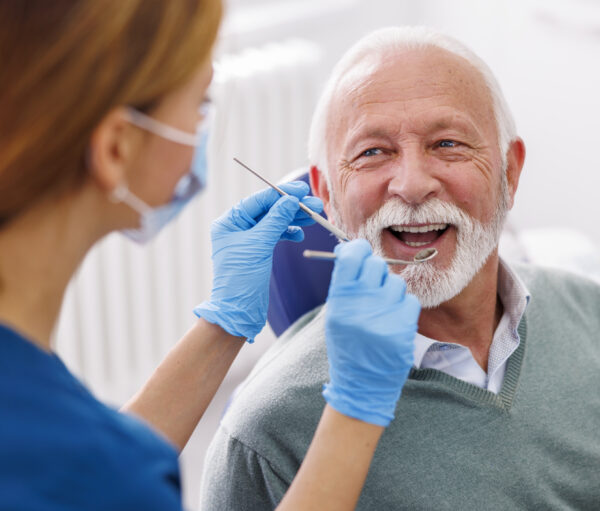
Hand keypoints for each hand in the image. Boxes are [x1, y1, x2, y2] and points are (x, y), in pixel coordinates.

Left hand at [194, 181, 322, 341]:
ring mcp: (248, 239)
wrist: (239, 311)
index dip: (282, 194)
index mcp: (229, 222)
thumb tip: (291, 200)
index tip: (302, 191)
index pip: (259, 200)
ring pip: (275, 221)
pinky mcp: (258, 251)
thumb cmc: (241, 278)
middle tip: (315, 205)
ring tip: (314, 217)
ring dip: (294, 218)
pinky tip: (299, 234)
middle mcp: (237, 227)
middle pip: (269, 209)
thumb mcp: (260, 244)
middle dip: (292, 206)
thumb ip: (276, 219)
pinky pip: (275, 235)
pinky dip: (288, 233)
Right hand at [322, 239, 420, 425]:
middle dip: (375, 271)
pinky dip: (403, 308)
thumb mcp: (336, 314)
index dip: (358, 249)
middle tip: (372, 286)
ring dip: (391, 291)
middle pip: (376, 265)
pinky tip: (393, 321)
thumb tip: (352, 249)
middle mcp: (361, 306)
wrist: (361, 384)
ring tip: (382, 310)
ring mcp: (384, 316)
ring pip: (396, 282)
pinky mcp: (404, 328)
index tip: (361, 251)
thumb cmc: (347, 344)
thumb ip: (344, 283)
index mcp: (339, 300)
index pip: (352, 257)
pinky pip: (410, 300)